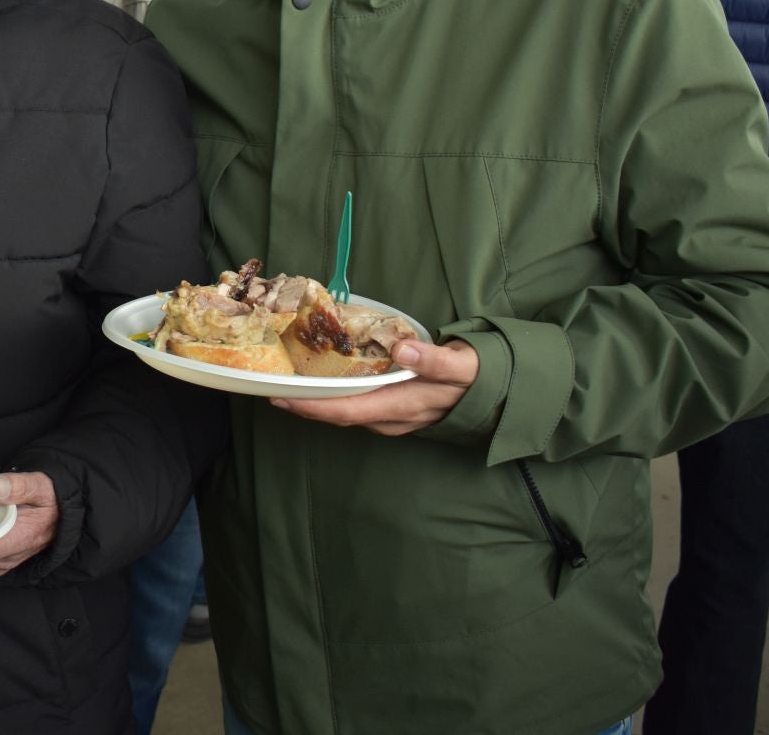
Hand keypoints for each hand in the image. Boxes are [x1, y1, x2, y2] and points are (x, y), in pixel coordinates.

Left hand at [273, 339, 478, 435]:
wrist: (498, 393)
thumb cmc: (478, 377)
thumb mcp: (462, 365)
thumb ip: (434, 359)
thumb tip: (403, 350)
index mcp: (402, 406)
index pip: (346, 411)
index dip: (310, 407)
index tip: (279, 397)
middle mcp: (392, 418)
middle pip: (338, 414)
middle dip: (304, 405)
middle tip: (271, 387)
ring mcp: (393, 417)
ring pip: (347, 412)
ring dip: (317, 401)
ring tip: (289, 382)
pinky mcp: (395, 410)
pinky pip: (357, 406)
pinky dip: (335, 396)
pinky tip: (323, 381)